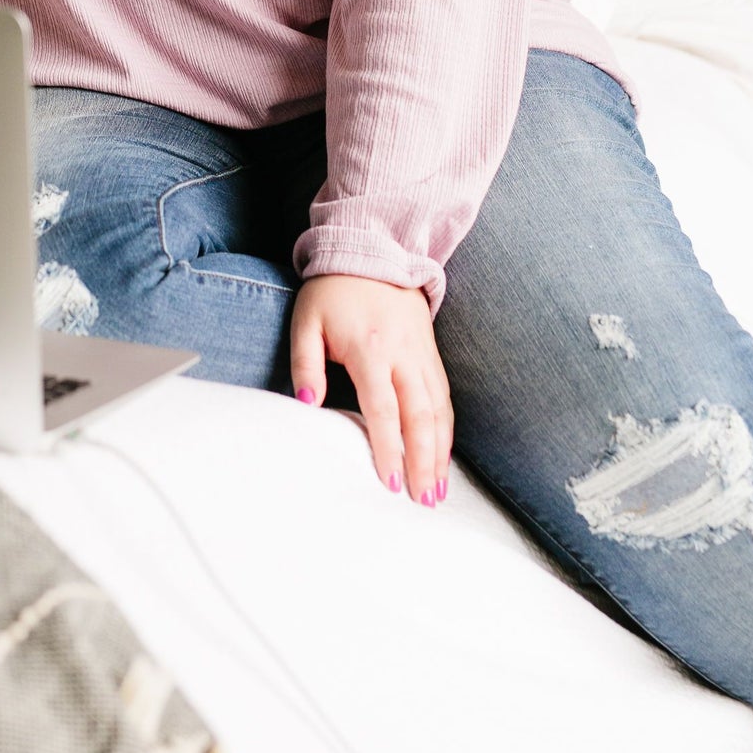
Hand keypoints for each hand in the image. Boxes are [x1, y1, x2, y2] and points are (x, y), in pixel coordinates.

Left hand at [291, 273, 451, 503]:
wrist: (373, 251)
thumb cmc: (333, 292)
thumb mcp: (306, 320)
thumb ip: (305, 363)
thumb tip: (306, 403)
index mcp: (369, 348)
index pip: (383, 408)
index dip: (388, 447)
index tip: (389, 482)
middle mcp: (402, 353)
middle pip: (420, 415)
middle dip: (423, 461)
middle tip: (423, 500)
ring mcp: (422, 352)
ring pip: (439, 409)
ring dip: (441, 452)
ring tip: (438, 490)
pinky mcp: (431, 351)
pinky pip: (445, 395)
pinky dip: (447, 428)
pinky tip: (444, 454)